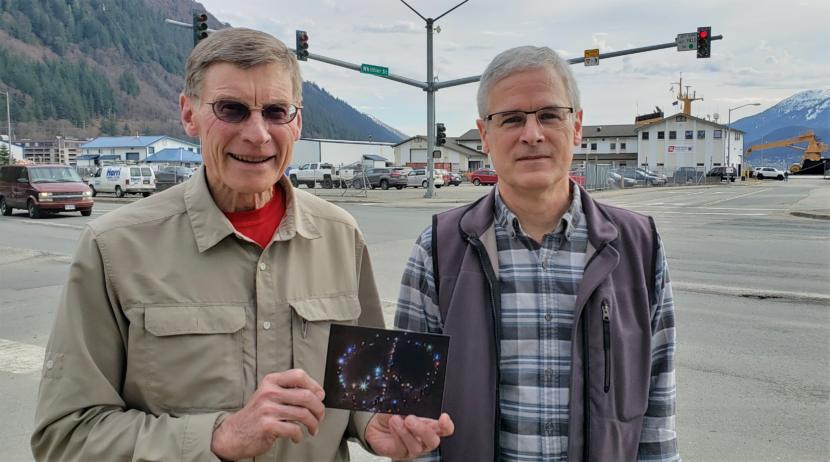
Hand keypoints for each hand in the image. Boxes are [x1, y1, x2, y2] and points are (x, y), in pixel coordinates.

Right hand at [210, 369, 325, 459]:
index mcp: (271, 381)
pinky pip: (294, 429)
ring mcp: (268, 409)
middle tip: (320, 417)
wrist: (233, 433)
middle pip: (306, 396)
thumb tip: (318, 394)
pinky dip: (299, 435)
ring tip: (312, 429)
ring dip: (313, 424)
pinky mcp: (268, 426)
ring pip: (303, 414)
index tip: (320, 396)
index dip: (314, 386)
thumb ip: (288, 391)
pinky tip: (297, 437)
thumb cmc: (256, 415)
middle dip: (319, 409)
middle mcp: (269, 392)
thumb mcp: (268, 395)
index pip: (299, 375)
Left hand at [365, 413, 453, 458]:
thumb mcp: (403, 406)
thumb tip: (414, 399)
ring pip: (417, 446)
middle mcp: (423, 439)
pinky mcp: (400, 453)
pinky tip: (392, 425)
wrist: (376, 425)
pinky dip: (397, 434)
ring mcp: (412, 448)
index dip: (447, 425)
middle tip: (410, 419)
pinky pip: (402, 447)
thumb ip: (411, 405)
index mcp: (429, 425)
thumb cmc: (392, 415)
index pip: (445, 429)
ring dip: (405, 432)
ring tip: (395, 420)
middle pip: (433, 441)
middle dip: (423, 430)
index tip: (443, 417)